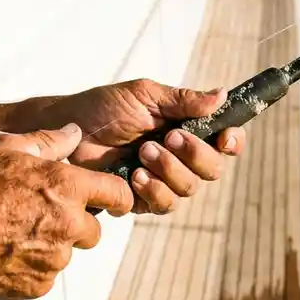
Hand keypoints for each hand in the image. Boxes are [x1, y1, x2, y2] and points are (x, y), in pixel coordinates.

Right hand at [0, 124, 132, 299]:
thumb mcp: (6, 148)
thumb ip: (49, 140)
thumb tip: (74, 132)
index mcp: (67, 188)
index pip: (118, 194)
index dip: (117, 196)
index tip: (113, 200)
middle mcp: (67, 226)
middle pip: (93, 231)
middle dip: (75, 224)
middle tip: (41, 216)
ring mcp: (53, 260)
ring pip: (66, 254)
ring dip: (50, 246)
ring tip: (13, 233)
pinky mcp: (36, 287)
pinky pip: (45, 278)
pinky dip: (30, 269)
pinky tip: (4, 253)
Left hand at [55, 80, 246, 213]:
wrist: (68, 131)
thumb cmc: (105, 108)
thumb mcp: (145, 96)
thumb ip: (183, 100)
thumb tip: (221, 95)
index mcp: (187, 129)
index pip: (224, 141)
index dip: (232, 142)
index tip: (225, 137)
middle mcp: (181, 157)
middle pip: (212, 169)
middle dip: (194, 154)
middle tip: (168, 137)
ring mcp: (163, 180)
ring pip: (189, 189)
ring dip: (170, 171)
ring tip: (143, 152)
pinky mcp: (142, 199)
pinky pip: (163, 204)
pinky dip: (154, 190)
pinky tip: (136, 176)